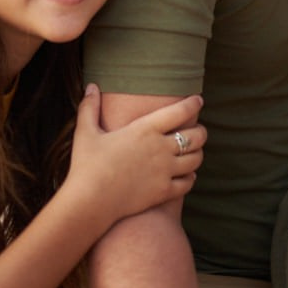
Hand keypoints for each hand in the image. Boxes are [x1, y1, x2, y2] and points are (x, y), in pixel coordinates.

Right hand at [66, 86, 203, 224]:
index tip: (198, 100)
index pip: (179, 112)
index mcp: (145, 130)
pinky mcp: (164, 192)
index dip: (193, 104)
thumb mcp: (85, 132)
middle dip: (201, 131)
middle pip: (196, 136)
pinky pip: (188, 183)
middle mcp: (161, 148)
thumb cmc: (87, 165)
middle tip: (199, 130)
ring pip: (196, 159)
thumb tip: (91, 86)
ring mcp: (165, 171)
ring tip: (194, 152)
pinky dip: (191, 177)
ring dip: (197, 154)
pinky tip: (187, 175)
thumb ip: (90, 107)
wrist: (90, 201)